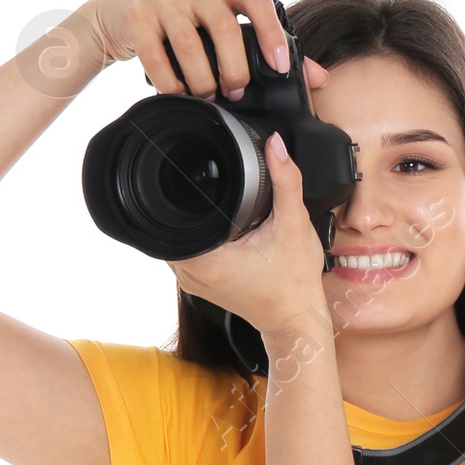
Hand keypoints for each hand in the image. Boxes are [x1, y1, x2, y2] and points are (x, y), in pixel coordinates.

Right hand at [79, 0, 293, 99]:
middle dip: (234, 67)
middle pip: (224, 27)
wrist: (122, 7)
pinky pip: (155, 56)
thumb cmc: (185, 19)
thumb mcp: (224, 24)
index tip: (279, 66)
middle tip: (234, 91)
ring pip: (189, 43)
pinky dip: (169, 82)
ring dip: (202, 79)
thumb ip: (268, 47)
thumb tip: (318, 77)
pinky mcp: (137, 18)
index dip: (271, 33)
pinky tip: (177, 94)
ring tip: (207, 96)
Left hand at [169, 130, 334, 342]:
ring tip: (210, 203)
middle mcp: (191, 275)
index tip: (184, 174)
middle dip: (182, 202)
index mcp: (206, 261)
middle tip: (202, 182)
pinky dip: (196, 236)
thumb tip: (275, 145)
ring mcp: (192, 282)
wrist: (296, 319)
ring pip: (175, 238)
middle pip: (168, 225)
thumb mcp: (294, 224)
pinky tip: (215, 226)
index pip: (168, 217)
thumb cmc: (294, 283)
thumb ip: (286, 180)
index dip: (174, 191)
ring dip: (188, 220)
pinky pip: (186, 251)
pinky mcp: (200, 284)